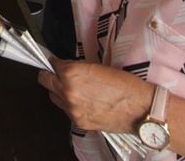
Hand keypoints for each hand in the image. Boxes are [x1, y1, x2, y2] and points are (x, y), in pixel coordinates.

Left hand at [37, 59, 151, 132]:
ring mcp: (71, 109)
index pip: (52, 64)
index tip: (57, 62)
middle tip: (57, 73)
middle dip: (50, 75)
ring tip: (72, 88)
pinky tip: (82, 100)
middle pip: (44, 80)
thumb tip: (67, 67)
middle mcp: (67, 91)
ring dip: (58, 90)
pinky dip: (69, 104)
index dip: (55, 62)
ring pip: (53, 96)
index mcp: (71, 73)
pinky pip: (65, 110)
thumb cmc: (125, 85)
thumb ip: (78, 67)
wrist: (140, 108)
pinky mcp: (78, 121)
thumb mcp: (98, 67)